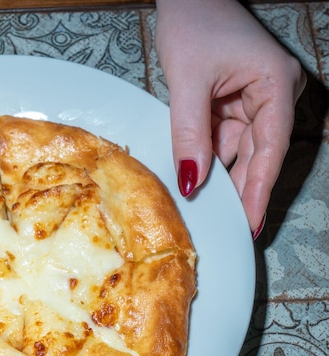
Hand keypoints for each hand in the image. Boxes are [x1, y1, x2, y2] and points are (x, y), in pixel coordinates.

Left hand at [155, 0, 305, 236]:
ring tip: (210, 210)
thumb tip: (192, 180)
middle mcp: (271, 94)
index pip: (270, 148)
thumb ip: (190, 133)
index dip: (260, 189)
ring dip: (222, 174)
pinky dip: (209, 155)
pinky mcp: (233, 100)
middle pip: (257, 153)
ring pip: (238, 148)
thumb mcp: (188, 81)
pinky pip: (223, 136)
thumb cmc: (194, 22)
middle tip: (229, 226)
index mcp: (275, 85)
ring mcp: (253, 98)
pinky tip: (198, 178)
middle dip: (241, 188)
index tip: (253, 222)